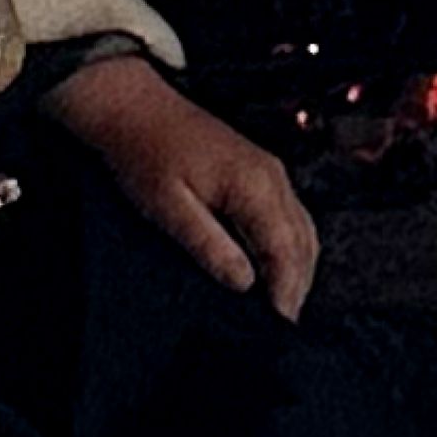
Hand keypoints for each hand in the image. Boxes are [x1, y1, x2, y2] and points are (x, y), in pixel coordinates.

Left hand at [56, 50, 319, 315]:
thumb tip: (244, 283)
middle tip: (281, 328)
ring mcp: (269, 172)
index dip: (286, 292)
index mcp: (255, 184)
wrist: (132, 109)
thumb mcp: (169, 207)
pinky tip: (272, 270)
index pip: (286, 250)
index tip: (279, 327)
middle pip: (303, 242)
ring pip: (302, 230)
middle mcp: (272, 177)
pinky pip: (289, 217)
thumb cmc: (144, 155)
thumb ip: (209, 245)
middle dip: (297, 286)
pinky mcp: (259, 172)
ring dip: (297, 269)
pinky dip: (289, 248)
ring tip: (279, 307)